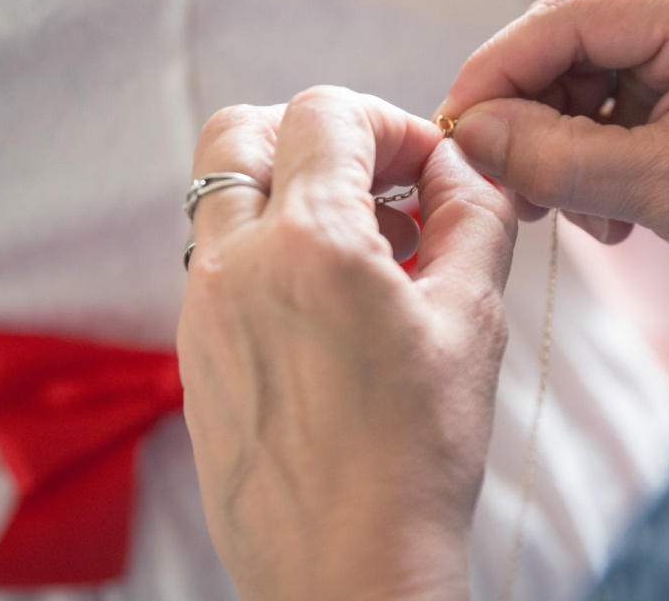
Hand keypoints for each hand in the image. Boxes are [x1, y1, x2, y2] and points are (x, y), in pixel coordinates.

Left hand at [178, 86, 516, 600]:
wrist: (348, 572)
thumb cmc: (419, 458)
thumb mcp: (473, 322)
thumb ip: (474, 217)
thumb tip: (461, 166)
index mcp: (308, 245)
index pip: (325, 114)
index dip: (389, 124)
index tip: (428, 172)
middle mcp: (234, 266)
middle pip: (240, 132)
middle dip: (313, 135)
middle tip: (377, 182)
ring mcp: (201, 313)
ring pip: (223, 197)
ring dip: (289, 191)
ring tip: (365, 250)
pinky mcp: (194, 356)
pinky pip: (218, 261)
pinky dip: (268, 249)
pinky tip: (330, 306)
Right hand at [439, 0, 668, 296]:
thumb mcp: (668, 186)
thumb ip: (560, 158)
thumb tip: (472, 135)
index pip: (573, 16)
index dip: (502, 67)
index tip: (456, 122)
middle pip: (567, 50)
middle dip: (528, 119)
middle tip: (505, 182)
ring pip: (575, 89)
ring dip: (556, 154)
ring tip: (569, 213)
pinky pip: (599, 118)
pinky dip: (585, 167)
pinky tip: (609, 217)